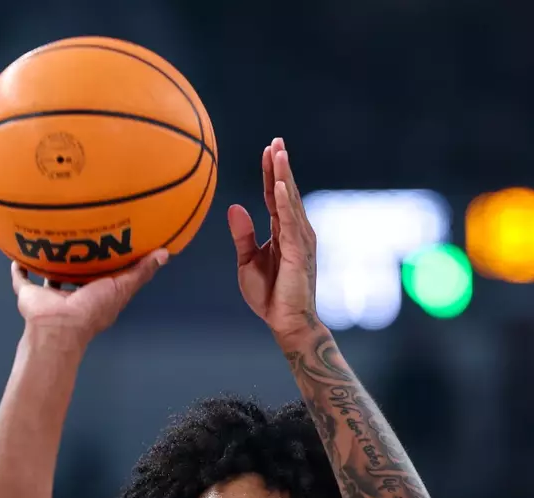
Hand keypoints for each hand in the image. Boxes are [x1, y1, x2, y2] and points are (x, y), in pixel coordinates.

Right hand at [11, 251, 168, 344]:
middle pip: (76, 275)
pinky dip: (19, 269)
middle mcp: (73, 295)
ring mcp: (51, 296)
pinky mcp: (30, 294)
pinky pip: (22, 280)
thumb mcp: (122, 286)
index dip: (107, 260)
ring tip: (49, 239)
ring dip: (50, 262)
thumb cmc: (92, 310)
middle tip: (78, 234)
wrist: (58, 326)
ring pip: (50, 276)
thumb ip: (141, 271)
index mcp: (95, 295)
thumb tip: (165, 254)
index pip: (103, 275)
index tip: (109, 239)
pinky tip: (18, 254)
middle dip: (77, 260)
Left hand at [228, 137, 319, 341]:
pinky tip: (277, 184)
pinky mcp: (297, 250)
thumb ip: (242, 235)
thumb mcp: (247, 262)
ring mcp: (299, 239)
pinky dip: (283, 201)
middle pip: (285, 191)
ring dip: (283, 175)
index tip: (268, 150)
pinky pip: (290, 220)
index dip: (270, 173)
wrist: (286, 322)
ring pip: (289, 200)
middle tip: (276, 139)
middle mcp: (295, 230)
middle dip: (280, 165)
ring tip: (278, 152)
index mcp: (282, 232)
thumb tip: (235, 207)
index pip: (274, 196)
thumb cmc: (270, 296)